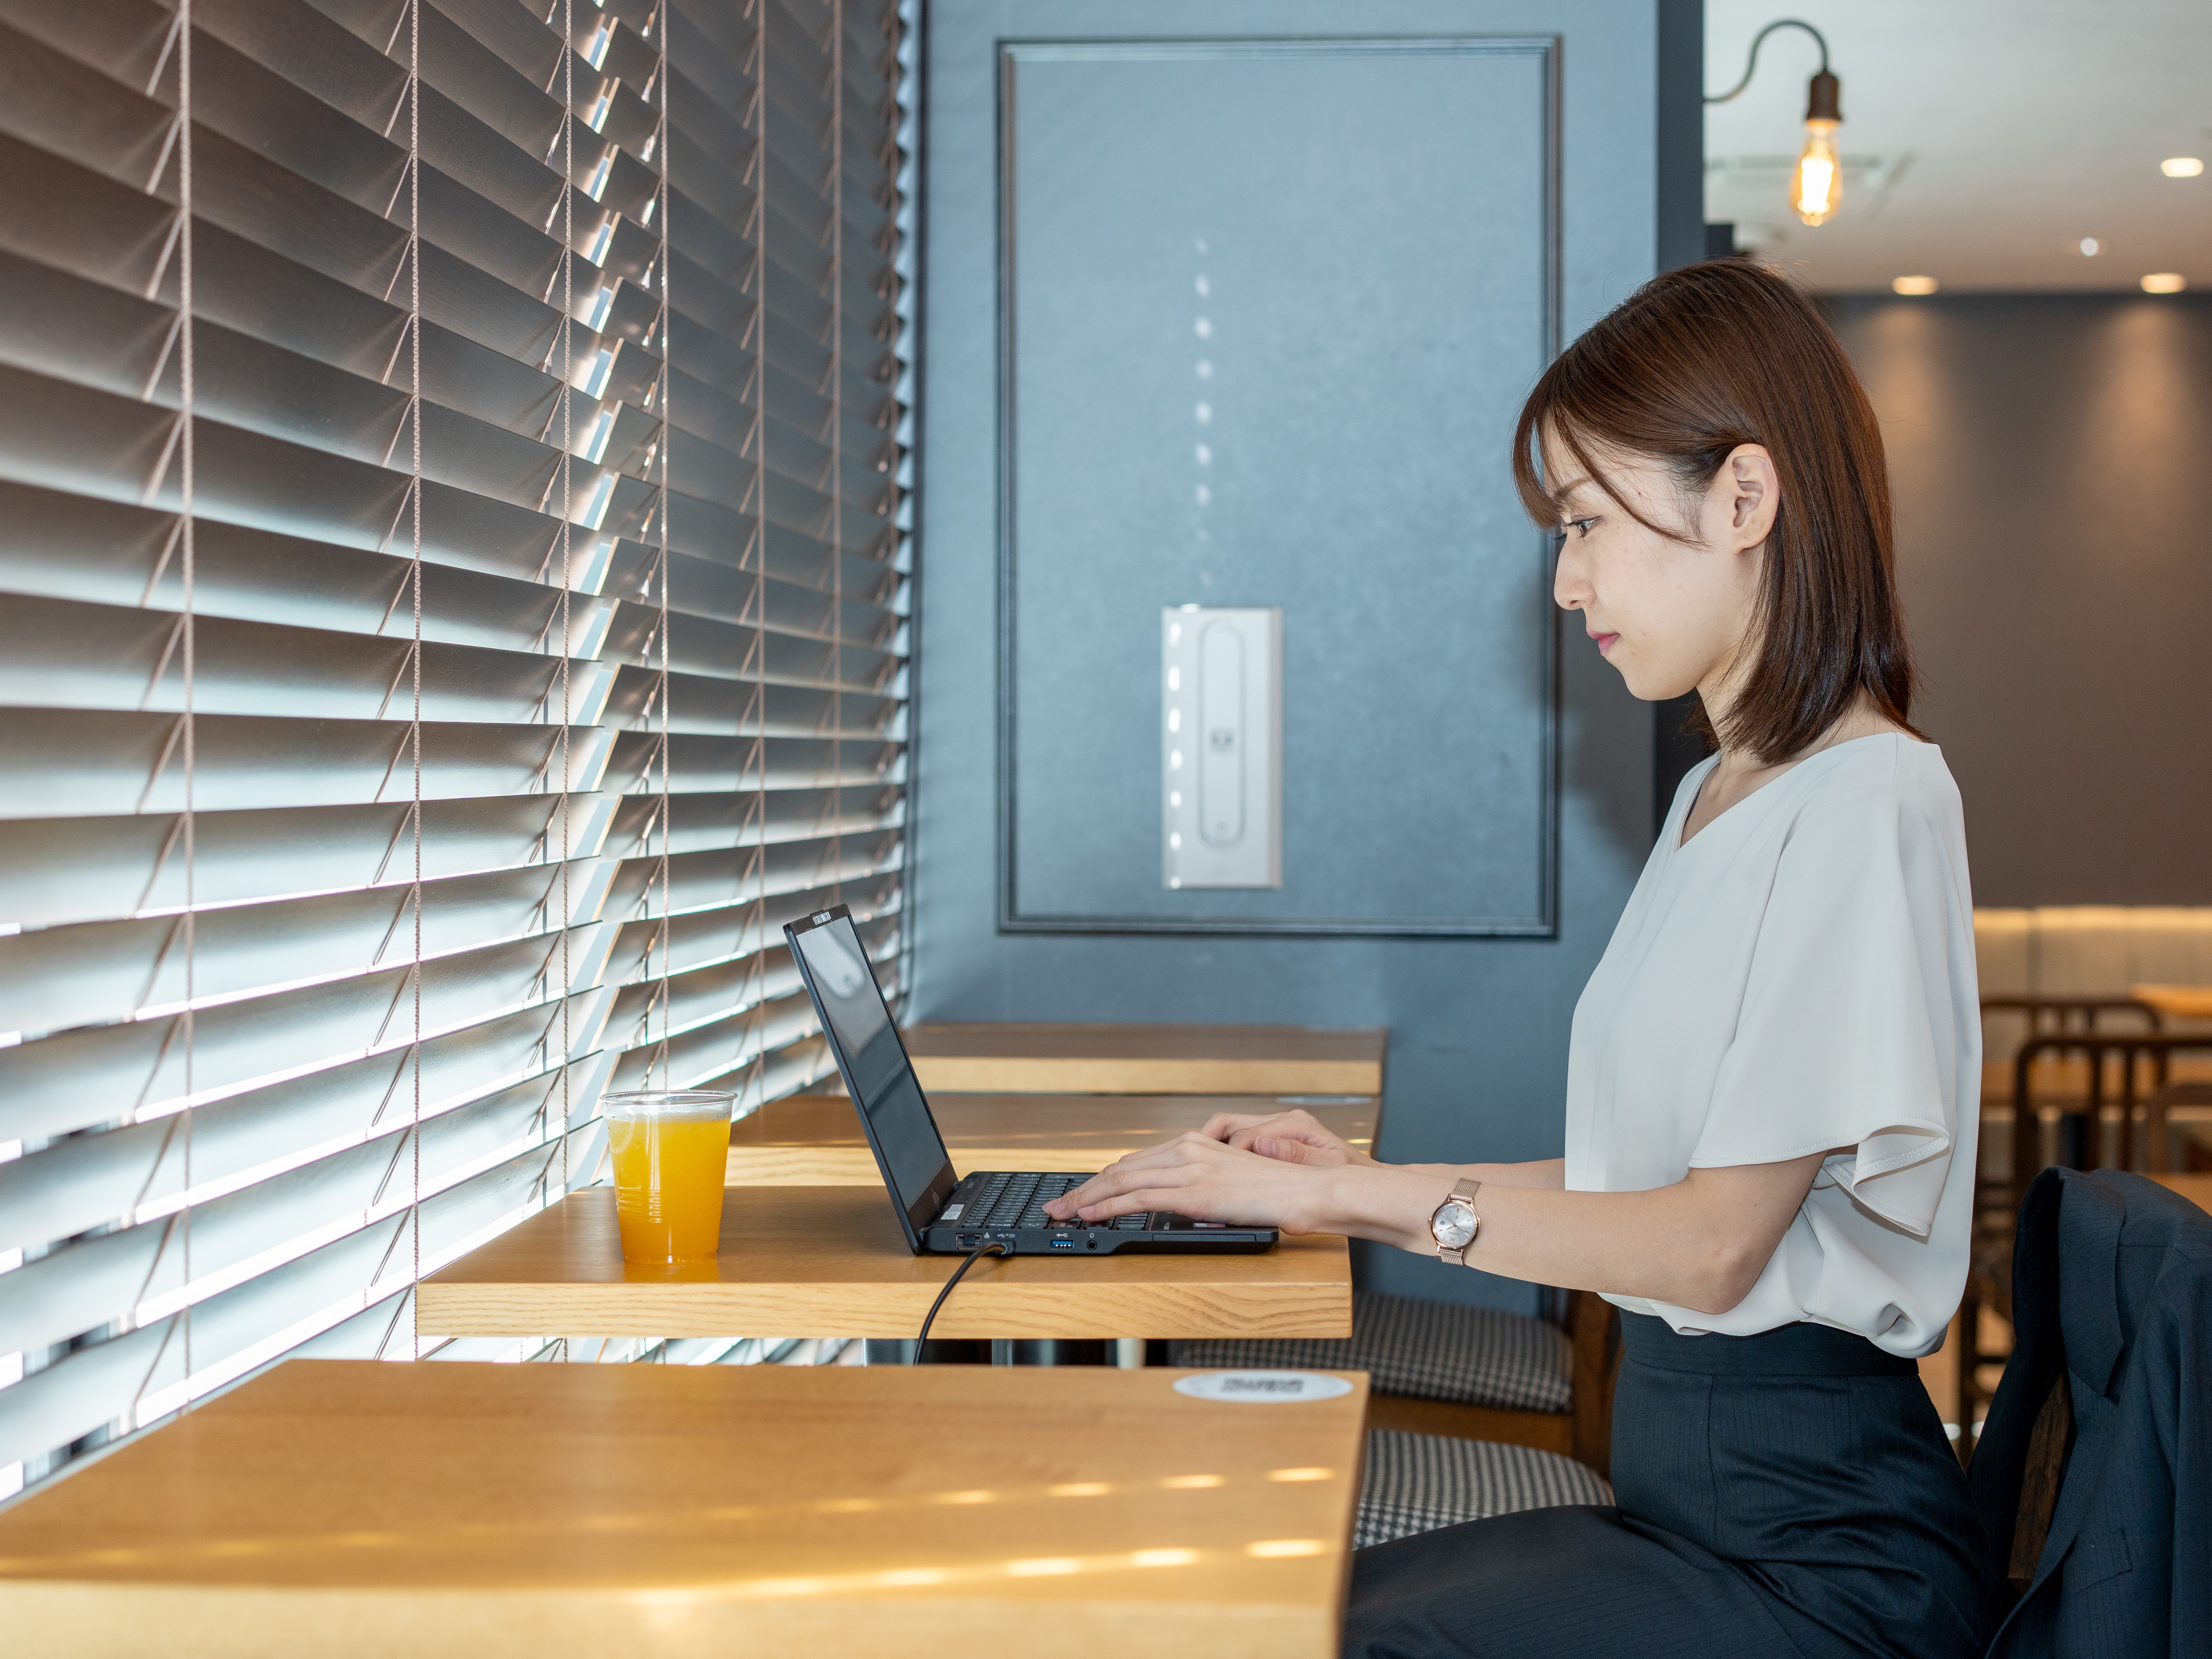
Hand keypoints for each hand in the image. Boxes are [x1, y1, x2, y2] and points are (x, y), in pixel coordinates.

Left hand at [1040, 1133, 1342, 1233]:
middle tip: (1059, 1204)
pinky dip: (1108, 1207)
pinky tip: (1090, 1216)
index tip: (1083, 1191)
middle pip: (1122, 1167)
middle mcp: (1188, 1149)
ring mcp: (1190, 1167)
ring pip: (1122, 1180)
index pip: (1138, 1161)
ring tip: (1062, 1212)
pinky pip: (1139, 1198)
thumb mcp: (1232, 1185)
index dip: (1105, 1177)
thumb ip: (1203, 1188)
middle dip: (1085, 1187)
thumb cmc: (1279, 1192)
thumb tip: (1181, 1203)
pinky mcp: (1193, 1190)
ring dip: (1086, 1198)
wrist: (1307, 1190)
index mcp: (1197, 1144)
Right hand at [1198, 1108, 1370, 1168]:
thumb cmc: (1349, 1176)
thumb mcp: (1328, 1166)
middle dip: (1206, 1141)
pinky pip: (1239, 1138)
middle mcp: (1282, 1121)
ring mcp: (1277, 1128)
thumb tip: (1264, 1144)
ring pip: (1230, 1128)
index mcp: (1294, 1125)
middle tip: (1187, 1161)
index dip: (1229, 1154)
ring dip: (1211, 1144)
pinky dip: (1223, 1149)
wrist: (1362, 1181)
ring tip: (1194, 1164)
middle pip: (1230, 1123)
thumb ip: (1297, 1155)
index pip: (1246, 1134)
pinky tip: (1214, 1166)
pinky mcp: (1274, 1139)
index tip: (1218, 1175)